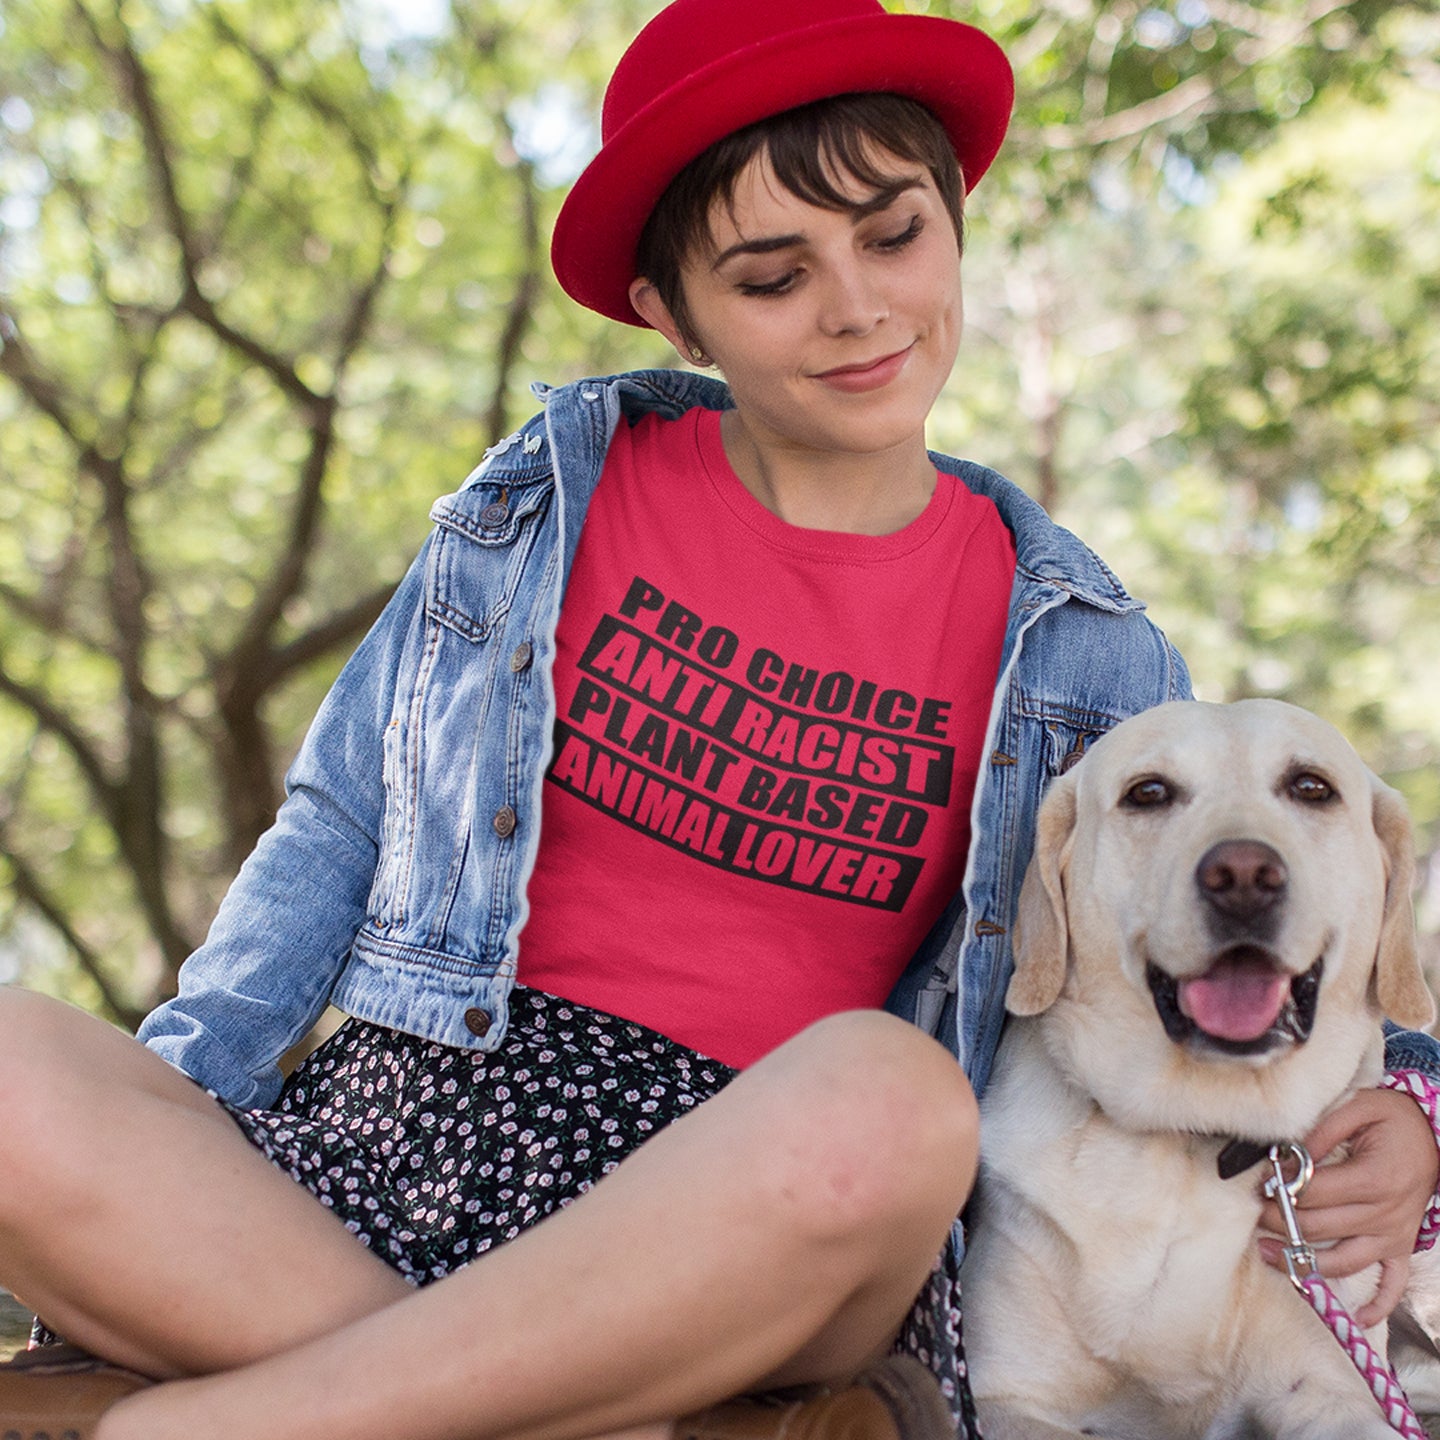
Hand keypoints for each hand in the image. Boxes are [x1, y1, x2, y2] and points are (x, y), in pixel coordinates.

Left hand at [1257, 1087, 1438, 1326]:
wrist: (1435, 1135)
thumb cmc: (1393, 1118)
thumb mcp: (1358, 1106)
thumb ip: (1322, 1130)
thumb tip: (1289, 1155)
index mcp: (1374, 1178)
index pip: (1314, 1193)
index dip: (1280, 1189)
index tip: (1257, 1182)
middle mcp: (1384, 1213)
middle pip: (1319, 1227)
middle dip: (1277, 1221)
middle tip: (1252, 1212)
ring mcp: (1393, 1235)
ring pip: (1343, 1261)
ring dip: (1303, 1263)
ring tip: (1266, 1254)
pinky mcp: (1401, 1246)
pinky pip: (1393, 1285)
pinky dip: (1379, 1305)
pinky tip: (1358, 1317)